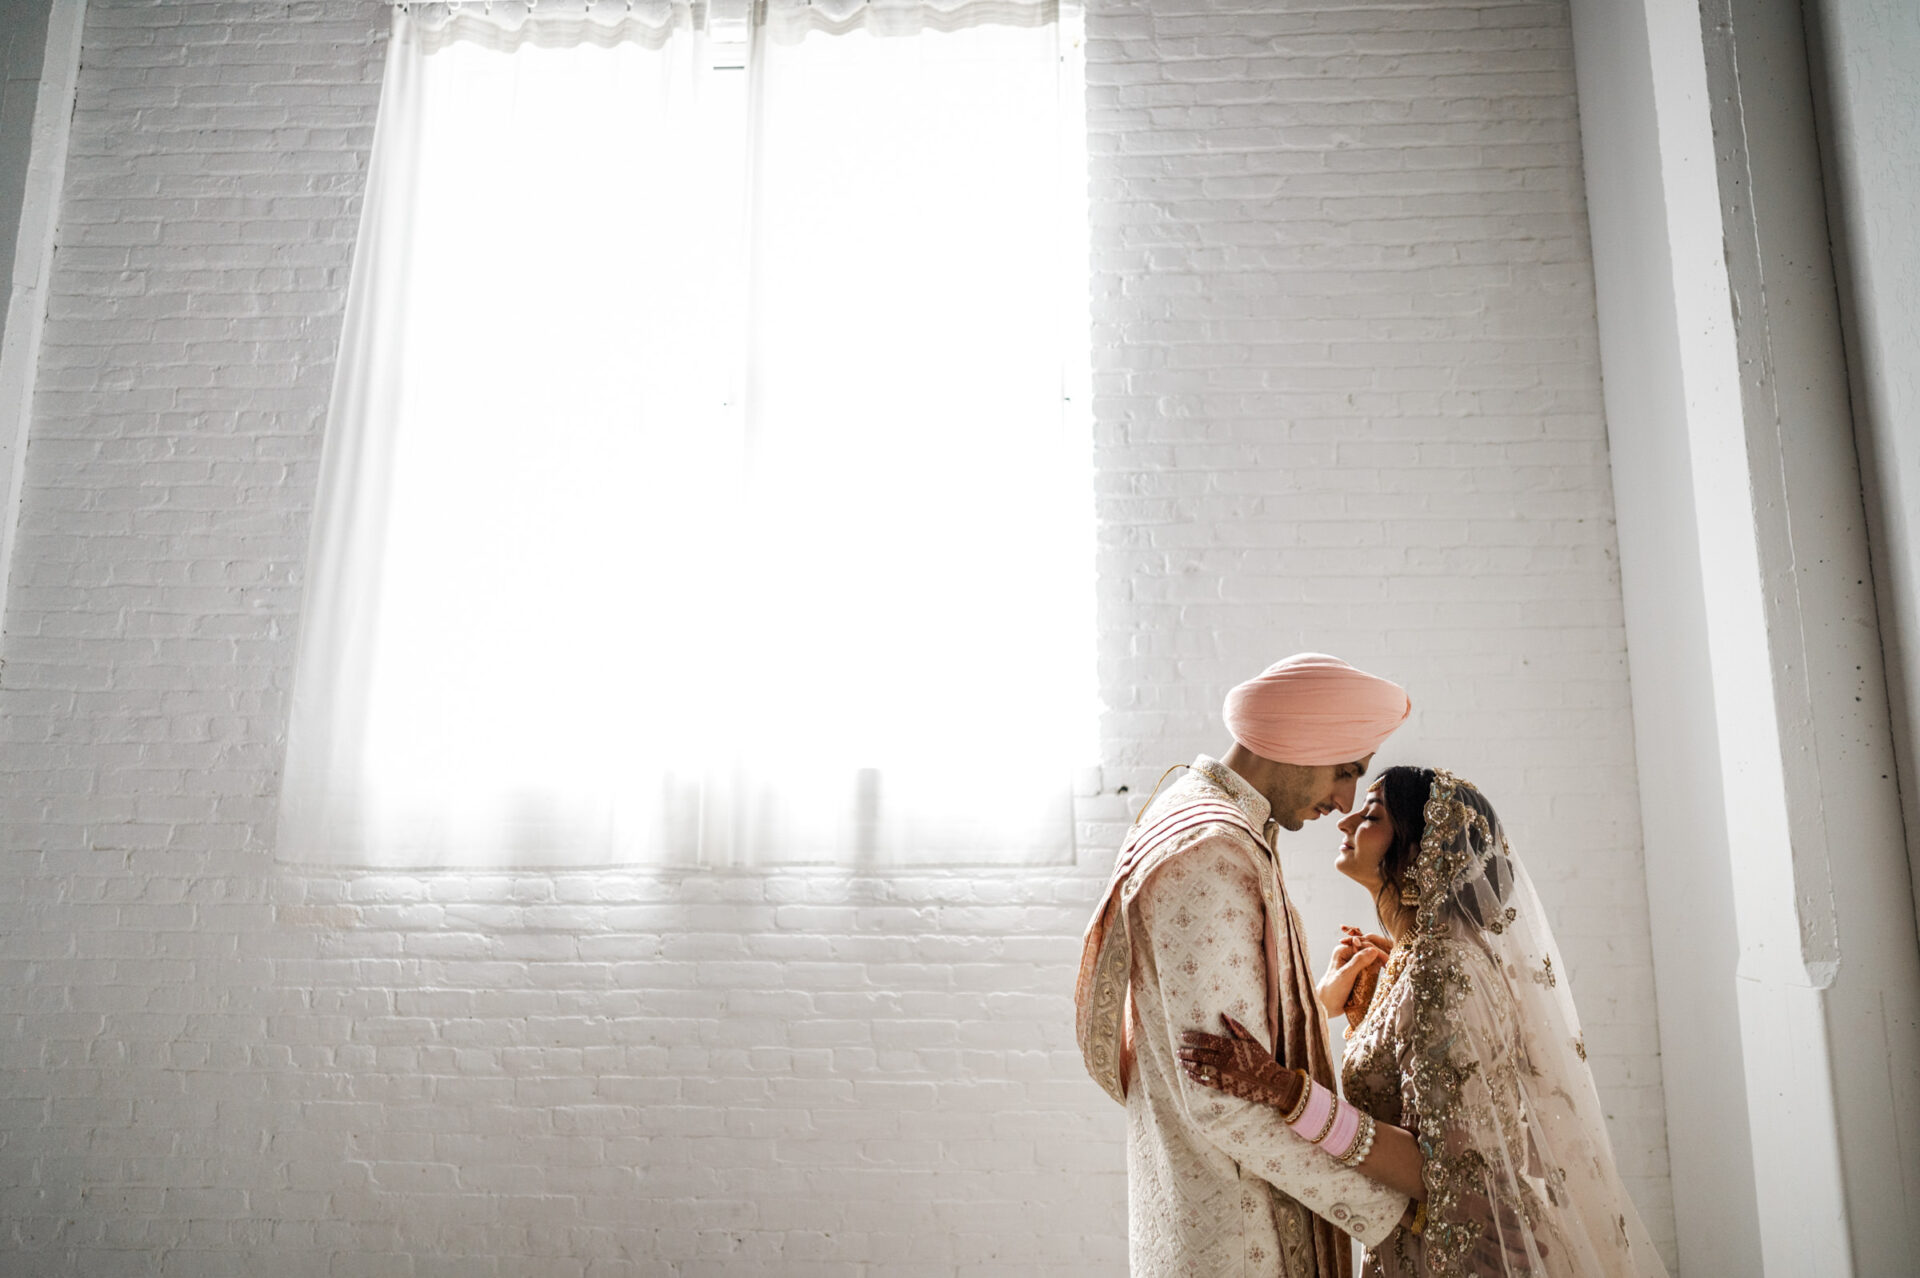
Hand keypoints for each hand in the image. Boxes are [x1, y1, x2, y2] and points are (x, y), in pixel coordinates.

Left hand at [1178, 1015, 1304, 1114]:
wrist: (1272, 1084)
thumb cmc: (1262, 1060)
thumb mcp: (1251, 1041)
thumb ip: (1236, 1028)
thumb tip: (1223, 1014)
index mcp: (1230, 1046)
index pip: (1205, 1039)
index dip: (1192, 1037)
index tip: (1183, 1036)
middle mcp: (1224, 1060)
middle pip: (1198, 1054)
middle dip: (1186, 1052)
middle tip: (1179, 1050)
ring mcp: (1222, 1074)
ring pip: (1198, 1068)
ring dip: (1187, 1064)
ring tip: (1181, 1061)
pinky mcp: (1223, 1086)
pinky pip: (1203, 1080)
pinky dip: (1194, 1076)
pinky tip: (1189, 1073)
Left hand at [1317, 925, 1389, 1018]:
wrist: (1326, 1006)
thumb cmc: (1332, 990)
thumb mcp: (1345, 975)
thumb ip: (1358, 962)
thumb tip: (1374, 950)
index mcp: (1343, 951)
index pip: (1364, 946)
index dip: (1377, 952)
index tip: (1388, 960)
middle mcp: (1348, 955)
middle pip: (1368, 952)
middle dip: (1380, 956)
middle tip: (1391, 963)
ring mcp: (1353, 964)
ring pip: (1370, 960)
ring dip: (1379, 963)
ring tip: (1391, 967)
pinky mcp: (1357, 974)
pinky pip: (1369, 969)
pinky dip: (1376, 970)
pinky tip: (1384, 972)